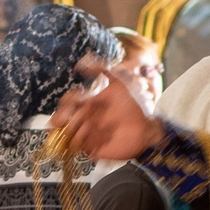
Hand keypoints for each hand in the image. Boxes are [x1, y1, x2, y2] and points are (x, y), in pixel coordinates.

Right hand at [44, 57, 165, 160]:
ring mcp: (88, 133)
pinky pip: (79, 147)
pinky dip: (84, 143)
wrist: (146, 128)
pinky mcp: (92, 148)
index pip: (69, 100)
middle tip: (69, 118)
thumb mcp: (121, 84)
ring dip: (76, 129)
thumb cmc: (135, 106)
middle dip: (63, 117)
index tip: (77, 100)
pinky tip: (97, 139)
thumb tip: (83, 61)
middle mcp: (86, 117)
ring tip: (89, 127)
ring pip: (69, 132)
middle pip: (63, 117)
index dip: (68, 100)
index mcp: (90, 102)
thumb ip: (104, 70)